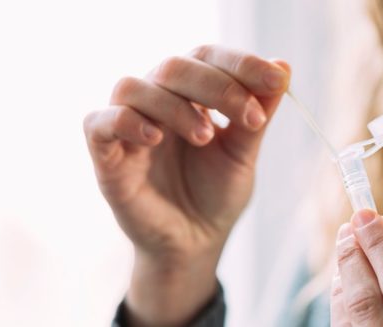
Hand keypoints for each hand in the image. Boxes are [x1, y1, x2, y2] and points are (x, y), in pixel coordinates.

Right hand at [83, 45, 289, 325]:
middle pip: (174, 67)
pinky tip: (155, 139)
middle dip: (217, 86)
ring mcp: (128, 126)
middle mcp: (157, 102)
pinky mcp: (106, 154)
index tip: (276, 80)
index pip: (207, 58)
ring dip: (174, 106)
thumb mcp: (243, 154)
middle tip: (249, 117)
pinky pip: (98, 122)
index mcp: (190, 96)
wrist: (194, 243)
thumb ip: (257, 114)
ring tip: (205, 137)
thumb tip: (283, 66)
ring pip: (134, 87)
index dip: (241, 64)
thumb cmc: (216, 195)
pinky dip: (126, 122)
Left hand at [330, 210, 382, 325]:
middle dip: (353, 258)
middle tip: (348, 226)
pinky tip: (342, 280)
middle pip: (365, 300)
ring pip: (347, 314)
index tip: (366, 215)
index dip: (380, 246)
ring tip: (346, 246)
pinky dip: (339, 300)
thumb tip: (372, 239)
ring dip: (344, 276)